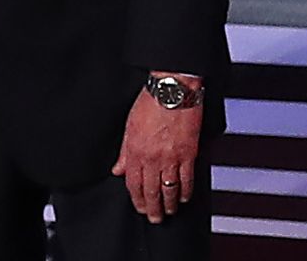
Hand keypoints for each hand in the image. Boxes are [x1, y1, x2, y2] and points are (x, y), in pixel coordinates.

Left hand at [112, 78, 201, 223]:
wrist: (173, 89)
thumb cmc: (151, 101)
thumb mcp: (129, 125)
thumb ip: (124, 151)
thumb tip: (118, 169)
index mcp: (135, 151)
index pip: (133, 184)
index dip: (137, 200)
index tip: (140, 207)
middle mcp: (152, 158)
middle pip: (151, 192)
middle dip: (153, 209)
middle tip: (155, 218)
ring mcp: (171, 157)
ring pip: (169, 189)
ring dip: (169, 204)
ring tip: (169, 212)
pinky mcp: (188, 153)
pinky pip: (186, 179)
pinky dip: (186, 191)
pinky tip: (184, 197)